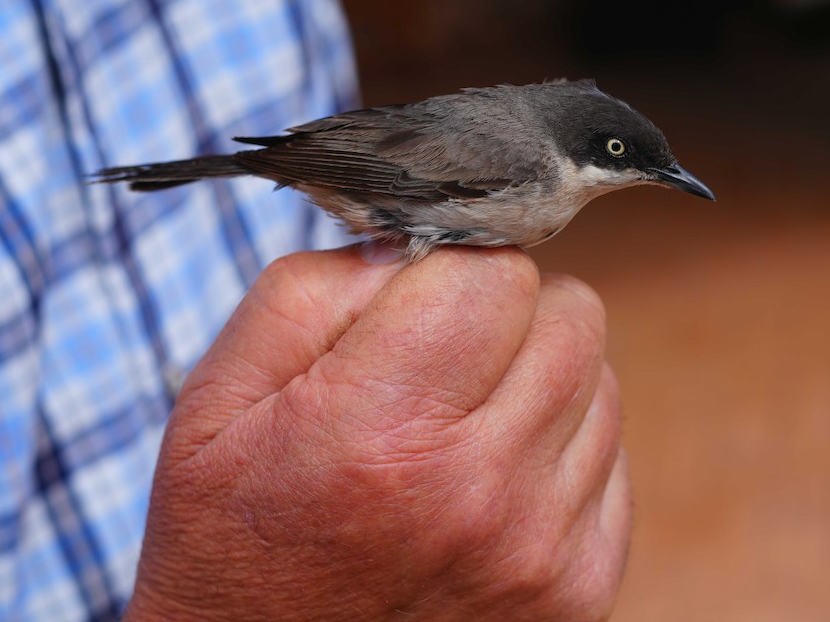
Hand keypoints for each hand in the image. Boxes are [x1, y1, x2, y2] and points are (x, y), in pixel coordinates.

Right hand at [125, 244, 630, 620]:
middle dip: (507, 311)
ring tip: (463, 420)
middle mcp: (478, 488)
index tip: (419, 302)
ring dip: (540, 376)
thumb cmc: (235, 533)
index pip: (495, 271)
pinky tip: (495, 475)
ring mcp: (540, 546)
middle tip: (446, 354)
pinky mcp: (577, 588)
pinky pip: (612, 459)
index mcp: (382, 426)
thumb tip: (410, 243)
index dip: (454, 268)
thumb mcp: (217, 402)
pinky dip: (563, 447)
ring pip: (599, 379)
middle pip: (569, 313)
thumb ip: (310, 294)